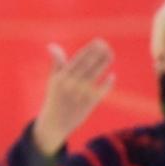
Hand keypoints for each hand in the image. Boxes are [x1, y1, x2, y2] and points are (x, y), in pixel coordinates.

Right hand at [32, 40, 114, 155]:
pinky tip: (112, 76)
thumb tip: (52, 46)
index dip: (89, 50)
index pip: (78, 60)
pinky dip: (107, 84)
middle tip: (106, 45)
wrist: (54, 124)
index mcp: (61, 77)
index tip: (98, 41)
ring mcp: (80, 95)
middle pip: (88, 66)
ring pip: (95, 76)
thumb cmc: (55, 98)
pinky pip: (100, 92)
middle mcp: (70, 85)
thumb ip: (56, 63)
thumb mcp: (52, 81)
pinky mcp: (88, 105)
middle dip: (98, 54)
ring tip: (110, 54)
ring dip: (104, 64)